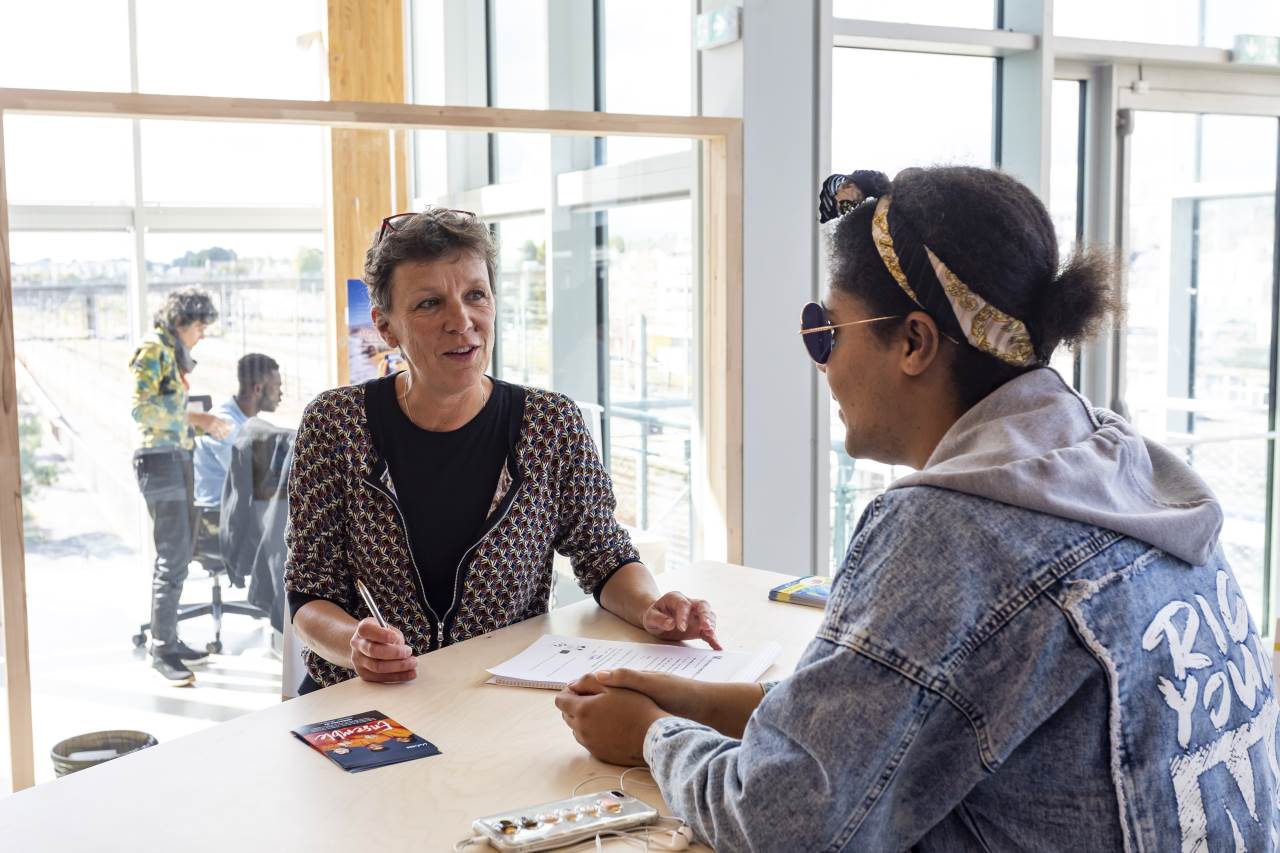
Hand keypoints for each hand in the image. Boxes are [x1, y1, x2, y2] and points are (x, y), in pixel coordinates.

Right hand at [194, 412, 233, 439]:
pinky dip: (217, 436)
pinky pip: (213, 433)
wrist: (197, 417)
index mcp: (216, 417)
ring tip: (225, 437)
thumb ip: (217, 417)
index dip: (228, 425)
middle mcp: (214, 421)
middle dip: (226, 430)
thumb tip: (223, 420)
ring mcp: (211, 425)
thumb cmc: (205, 416)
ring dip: (222, 434)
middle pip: (222, 427)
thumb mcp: (212, 415)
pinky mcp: (208, 429)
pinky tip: (219, 438)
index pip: (224, 422)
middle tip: (230, 433)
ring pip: (218, 431)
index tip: (232, 427)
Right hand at [349, 618, 416, 682]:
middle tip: (409, 652)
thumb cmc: (382, 634)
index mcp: (363, 629)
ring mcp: (358, 661)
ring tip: (413, 663)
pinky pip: (381, 678)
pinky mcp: (364, 674)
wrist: (367, 645)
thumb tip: (403, 651)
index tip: (398, 638)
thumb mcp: (388, 628)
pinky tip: (410, 673)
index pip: (367, 630)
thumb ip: (394, 637)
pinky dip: (398, 676)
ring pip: (377, 667)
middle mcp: (357, 645)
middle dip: (394, 653)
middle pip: (373, 651)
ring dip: (398, 666)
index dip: (383, 635)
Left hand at [555, 680, 668, 765]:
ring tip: (604, 714)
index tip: (582, 690)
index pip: (560, 700)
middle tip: (596, 700)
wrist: (652, 736)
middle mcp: (581, 728)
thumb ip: (589, 681)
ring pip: (576, 728)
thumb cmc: (635, 708)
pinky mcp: (597, 753)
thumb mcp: (614, 687)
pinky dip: (592, 732)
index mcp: (582, 710)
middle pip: (566, 715)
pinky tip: (609, 727)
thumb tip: (572, 684)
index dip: (569, 692)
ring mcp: (588, 743)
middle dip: (576, 705)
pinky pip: (587, 740)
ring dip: (583, 719)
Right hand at [569, 669, 705, 722]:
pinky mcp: (644, 719)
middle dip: (582, 701)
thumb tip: (599, 675)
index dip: (581, 686)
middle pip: (599, 694)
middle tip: (564, 712)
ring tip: (576, 723)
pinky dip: (606, 725)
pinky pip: (619, 721)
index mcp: (631, 679)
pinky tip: (600, 733)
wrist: (706, 709)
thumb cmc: (681, 692)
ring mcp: (637, 706)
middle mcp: (631, 691)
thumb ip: (628, 678)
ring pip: (607, 709)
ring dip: (592, 713)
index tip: (565, 695)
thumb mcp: (653, 682)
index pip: (598, 680)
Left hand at [642, 592, 720, 649]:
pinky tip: (718, 647)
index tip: (681, 628)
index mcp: (675, 598)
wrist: (658, 618)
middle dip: (705, 615)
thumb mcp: (650, 617)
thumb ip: (659, 619)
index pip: (683, 604)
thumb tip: (671, 623)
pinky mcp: (699, 627)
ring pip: (709, 616)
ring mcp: (696, 615)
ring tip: (711, 635)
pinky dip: (714, 639)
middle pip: (702, 605)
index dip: (683, 615)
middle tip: (706, 626)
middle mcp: (689, 604)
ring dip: (711, 626)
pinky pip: (708, 632)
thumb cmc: (654, 615)